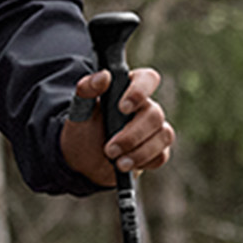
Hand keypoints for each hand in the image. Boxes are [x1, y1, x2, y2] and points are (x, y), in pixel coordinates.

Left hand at [60, 65, 172, 186]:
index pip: (148, 79)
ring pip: (163, 136)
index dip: (140, 91)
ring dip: (140, 152)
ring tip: (118, 163)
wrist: (82, 162)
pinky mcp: (156, 150)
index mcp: (128, 89)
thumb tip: (103, 76)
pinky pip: (161, 155)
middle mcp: (145, 107)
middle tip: (109, 149)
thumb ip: (86, 90)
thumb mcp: (79, 111)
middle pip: (155, 114)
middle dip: (132, 135)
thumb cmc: (83, 131)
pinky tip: (126, 166)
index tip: (122, 108)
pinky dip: (144, 162)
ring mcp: (154, 129)